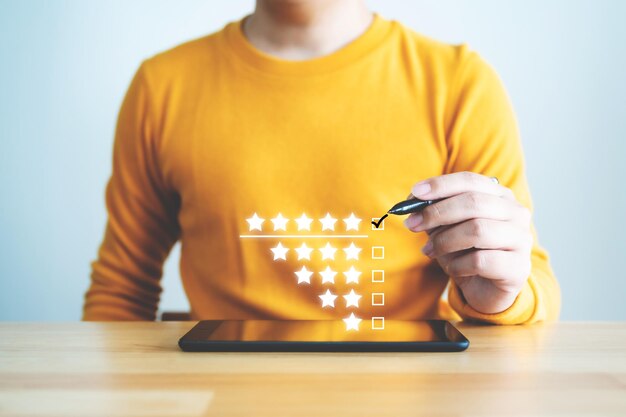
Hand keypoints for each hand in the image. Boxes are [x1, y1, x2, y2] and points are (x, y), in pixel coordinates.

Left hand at [404, 172, 531, 313]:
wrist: (488, 289)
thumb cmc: (467, 252)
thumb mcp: (447, 228)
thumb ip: (434, 213)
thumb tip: (413, 205)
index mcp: (500, 196)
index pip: (470, 181)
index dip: (441, 185)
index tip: (414, 193)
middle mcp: (516, 213)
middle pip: (473, 203)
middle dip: (437, 213)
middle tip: (412, 225)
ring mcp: (521, 240)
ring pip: (477, 230)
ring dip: (444, 241)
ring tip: (430, 250)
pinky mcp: (518, 268)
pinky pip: (480, 261)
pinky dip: (457, 265)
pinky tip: (452, 269)